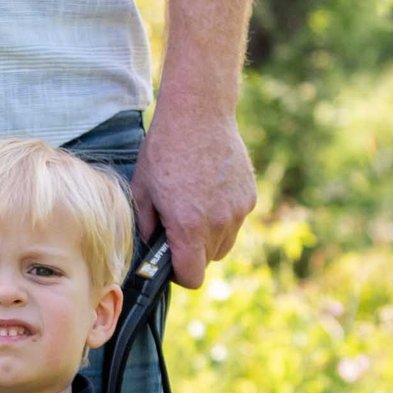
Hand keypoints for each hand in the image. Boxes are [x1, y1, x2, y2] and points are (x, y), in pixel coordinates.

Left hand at [132, 98, 255, 288]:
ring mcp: (237, 211)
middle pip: (208, 261)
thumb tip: (151, 245)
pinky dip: (224, 216)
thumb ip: (146, 225)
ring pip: (225, 243)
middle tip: (177, 229)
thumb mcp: (143, 188)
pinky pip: (235, 220)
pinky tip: (209, 191)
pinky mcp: (249, 197)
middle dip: (192, 253)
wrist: (199, 114)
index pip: (192, 278)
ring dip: (210, 237)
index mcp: (188, 226)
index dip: (179, 274)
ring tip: (193, 207)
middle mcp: (217, 223)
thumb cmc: (164, 150)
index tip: (170, 260)